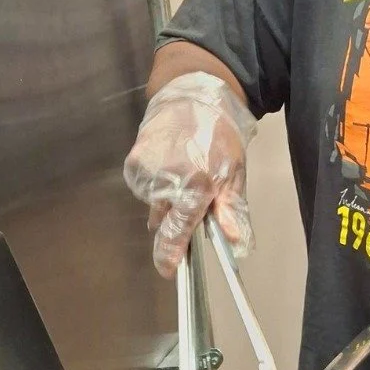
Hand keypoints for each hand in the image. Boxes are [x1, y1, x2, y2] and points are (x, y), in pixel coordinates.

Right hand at [123, 71, 256, 277]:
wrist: (191, 97)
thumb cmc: (220, 136)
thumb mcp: (235, 173)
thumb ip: (232, 211)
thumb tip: (235, 245)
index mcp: (195, 184)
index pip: (177, 230)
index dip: (171, 254)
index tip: (170, 271)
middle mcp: (165, 180)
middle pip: (164, 221)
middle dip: (176, 222)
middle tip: (192, 202)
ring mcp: (146, 171)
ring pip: (154, 206)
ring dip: (168, 202)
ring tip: (184, 175)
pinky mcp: (133, 163)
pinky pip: (145, 189)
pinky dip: (157, 186)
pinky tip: (170, 167)